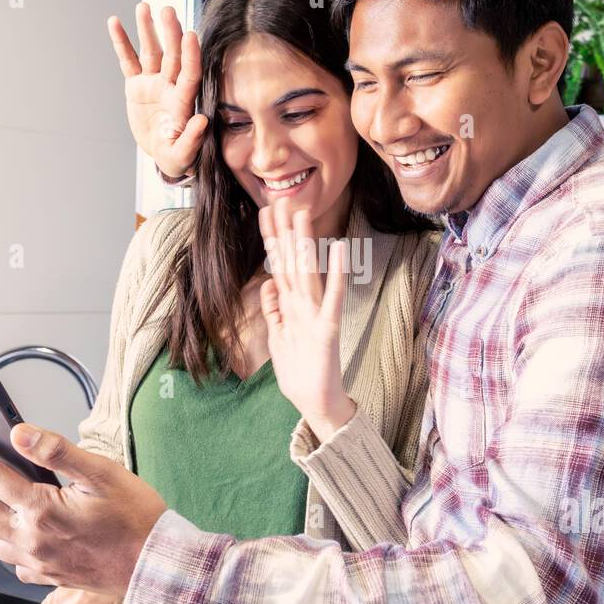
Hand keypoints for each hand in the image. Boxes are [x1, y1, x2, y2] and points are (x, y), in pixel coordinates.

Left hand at [0, 423, 167, 600]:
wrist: (156, 565)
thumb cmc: (137, 518)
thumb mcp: (102, 473)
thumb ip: (57, 452)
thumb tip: (19, 433)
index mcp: (42, 511)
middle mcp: (32, 540)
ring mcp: (39, 562)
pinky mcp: (50, 577)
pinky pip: (12, 563)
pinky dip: (5, 543)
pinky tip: (19, 530)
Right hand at [108, 2, 207, 178]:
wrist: (164, 155)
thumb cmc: (178, 157)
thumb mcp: (183, 155)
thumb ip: (192, 139)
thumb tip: (201, 120)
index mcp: (183, 101)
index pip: (189, 73)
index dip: (190, 55)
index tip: (190, 34)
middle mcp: (170, 86)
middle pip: (171, 55)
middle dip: (170, 33)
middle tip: (167, 10)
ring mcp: (153, 83)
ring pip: (151, 52)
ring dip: (147, 29)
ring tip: (144, 6)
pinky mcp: (136, 86)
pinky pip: (128, 61)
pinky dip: (122, 43)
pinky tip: (115, 22)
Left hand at [259, 199, 356, 441]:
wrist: (318, 404)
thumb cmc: (300, 372)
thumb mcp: (278, 338)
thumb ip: (273, 310)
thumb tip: (267, 284)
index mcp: (289, 307)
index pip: (277, 266)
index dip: (270, 239)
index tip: (263, 212)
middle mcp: (303, 305)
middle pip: (290, 262)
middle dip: (285, 232)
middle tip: (281, 198)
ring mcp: (315, 315)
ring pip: (307, 273)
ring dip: (304, 243)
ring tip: (303, 214)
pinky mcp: (327, 330)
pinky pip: (332, 299)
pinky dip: (335, 275)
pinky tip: (340, 251)